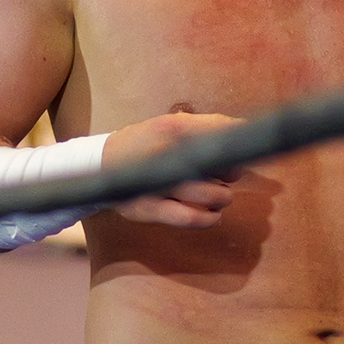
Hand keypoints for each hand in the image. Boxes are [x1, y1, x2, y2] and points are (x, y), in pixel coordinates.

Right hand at [101, 109, 247, 227]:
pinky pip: (189, 219)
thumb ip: (206, 126)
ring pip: (210, 194)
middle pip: (222, 165)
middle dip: (232, 172)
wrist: (99, 164)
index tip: (243, 150)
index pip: (223, 130)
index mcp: (173, 127)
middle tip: (227, 175)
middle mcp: (166, 152)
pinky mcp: (148, 208)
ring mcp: (157, 183)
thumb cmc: (146, 144)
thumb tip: (244, 131)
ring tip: (219, 196)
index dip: (240, 142)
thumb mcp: (170, 125)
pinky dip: (208, 219)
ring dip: (222, 197)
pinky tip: (212, 215)